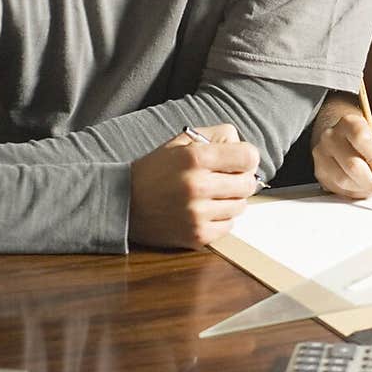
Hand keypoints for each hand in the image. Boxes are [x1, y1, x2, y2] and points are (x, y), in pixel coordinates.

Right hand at [129, 126, 261, 248]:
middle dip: (240, 179)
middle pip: (248, 183)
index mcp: (194, 157)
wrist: (123, 203)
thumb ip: (215, 136)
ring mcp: (197, 213)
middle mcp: (197, 186)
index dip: (246, 157)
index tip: (238, 161)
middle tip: (224, 179)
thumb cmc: (154, 171)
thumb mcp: (180, 142)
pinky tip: (205, 211)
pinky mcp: (196, 235)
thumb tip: (243, 146)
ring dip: (231, 200)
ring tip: (211, 196)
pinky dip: (221, 219)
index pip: (249, 156)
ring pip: (240, 206)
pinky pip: (229, 226)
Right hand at [312, 110, 371, 199]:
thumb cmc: (368, 137)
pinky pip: (338, 188)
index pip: (360, 138)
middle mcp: (330, 136)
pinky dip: (354, 191)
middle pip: (352, 164)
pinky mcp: (320, 172)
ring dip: (363, 186)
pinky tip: (360, 183)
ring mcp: (322, 155)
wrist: (346, 139)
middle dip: (370, 178)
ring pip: (344, 180)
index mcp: (348, 122)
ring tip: (371, 180)